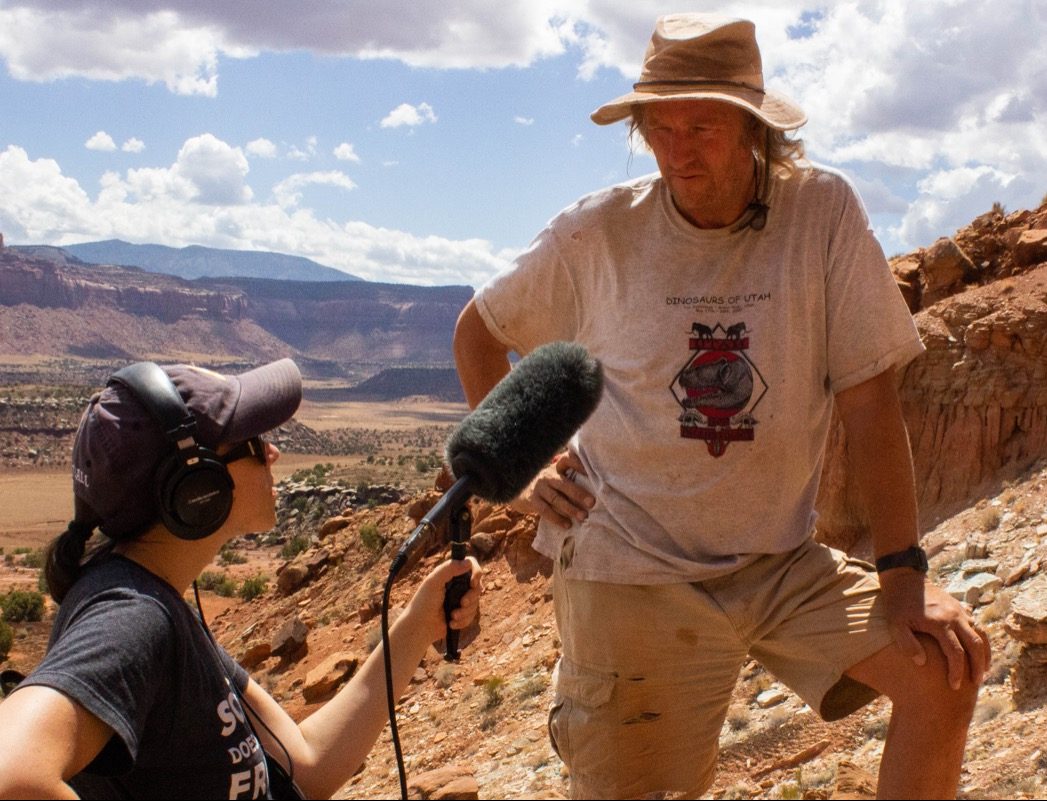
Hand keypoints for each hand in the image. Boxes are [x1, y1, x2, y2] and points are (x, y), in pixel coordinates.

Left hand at [409, 556, 482, 641]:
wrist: (420, 627)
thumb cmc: (424, 603)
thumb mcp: (433, 582)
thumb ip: (448, 569)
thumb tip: (468, 562)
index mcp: (451, 574)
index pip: (471, 565)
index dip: (476, 573)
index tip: (472, 583)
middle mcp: (457, 585)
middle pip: (477, 586)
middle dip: (471, 597)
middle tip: (462, 603)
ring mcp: (460, 600)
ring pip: (475, 603)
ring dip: (465, 611)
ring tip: (452, 616)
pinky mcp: (462, 614)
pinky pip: (472, 616)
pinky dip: (463, 620)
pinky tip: (452, 623)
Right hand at [511, 450, 594, 528]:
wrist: (519, 490)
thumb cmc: (547, 486)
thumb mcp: (556, 477)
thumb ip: (570, 479)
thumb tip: (593, 492)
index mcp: (556, 468)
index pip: (566, 461)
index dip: (578, 464)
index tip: (590, 472)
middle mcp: (548, 476)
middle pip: (564, 484)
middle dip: (579, 494)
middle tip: (592, 502)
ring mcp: (539, 488)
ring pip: (556, 499)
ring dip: (570, 509)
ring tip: (582, 516)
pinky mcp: (532, 500)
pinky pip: (545, 510)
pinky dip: (557, 518)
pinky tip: (567, 525)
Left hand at [878, 569, 991, 689]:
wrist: (903, 577)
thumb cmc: (897, 603)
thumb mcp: (895, 624)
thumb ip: (907, 644)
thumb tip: (922, 662)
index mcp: (940, 623)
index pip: (956, 653)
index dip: (956, 671)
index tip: (954, 686)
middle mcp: (955, 617)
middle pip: (975, 645)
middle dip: (978, 666)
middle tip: (977, 684)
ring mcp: (960, 611)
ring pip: (981, 635)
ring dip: (983, 654)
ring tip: (982, 671)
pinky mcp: (960, 607)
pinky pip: (977, 625)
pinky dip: (981, 640)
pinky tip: (978, 652)